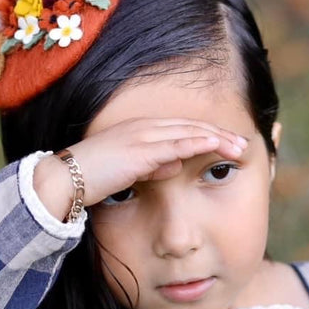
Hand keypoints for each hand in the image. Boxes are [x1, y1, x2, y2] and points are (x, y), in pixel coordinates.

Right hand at [33, 118, 249, 220]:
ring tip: (240, 147)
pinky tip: (216, 148)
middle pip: (191, 126)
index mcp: (140, 130)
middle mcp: (143, 127)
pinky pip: (176, 145)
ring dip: (217, 138)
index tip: (229, 142)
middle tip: (244, 142)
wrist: (64, 181)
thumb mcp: (129, 171)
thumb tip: (176, 165)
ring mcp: (141, 136)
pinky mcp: (139, 151)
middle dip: (220, 134)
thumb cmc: (92, 179)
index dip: (208, 134)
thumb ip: (152, 166)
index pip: (182, 128)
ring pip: (189, 133)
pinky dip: (199, 144)